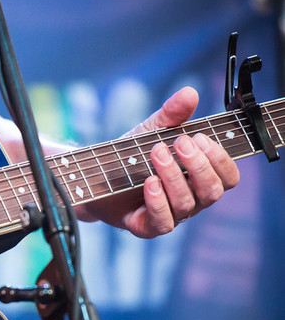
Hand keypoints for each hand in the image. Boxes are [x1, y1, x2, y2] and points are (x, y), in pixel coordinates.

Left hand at [78, 87, 239, 236]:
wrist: (92, 175)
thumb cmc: (129, 155)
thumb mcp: (150, 130)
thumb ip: (171, 115)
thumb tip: (189, 93)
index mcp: (198, 178)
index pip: (228, 177)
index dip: (220, 159)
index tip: (200, 138)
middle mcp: (190, 199)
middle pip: (212, 191)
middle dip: (198, 165)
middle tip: (179, 143)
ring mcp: (169, 215)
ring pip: (187, 205)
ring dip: (174, 177)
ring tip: (156, 154)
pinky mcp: (145, 227)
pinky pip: (162, 222)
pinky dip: (158, 201)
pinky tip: (149, 182)